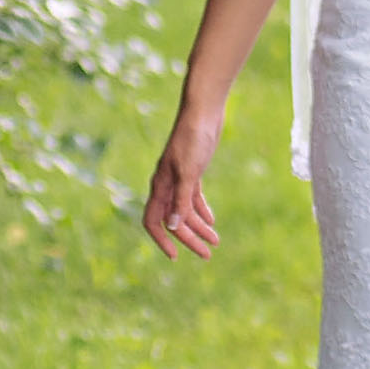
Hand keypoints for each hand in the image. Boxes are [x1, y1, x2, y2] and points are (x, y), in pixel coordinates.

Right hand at [141, 109, 225, 259]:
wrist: (203, 112)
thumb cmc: (194, 138)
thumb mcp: (190, 171)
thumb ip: (181, 198)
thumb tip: (173, 226)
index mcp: (160, 186)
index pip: (154, 221)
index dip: (163, 240)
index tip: (176, 256)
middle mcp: (167, 185)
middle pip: (174, 220)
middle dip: (189, 239)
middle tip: (207, 254)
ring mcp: (179, 178)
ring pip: (186, 211)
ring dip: (199, 227)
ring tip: (215, 242)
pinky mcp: (193, 171)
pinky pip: (193, 198)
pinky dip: (202, 211)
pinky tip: (211, 222)